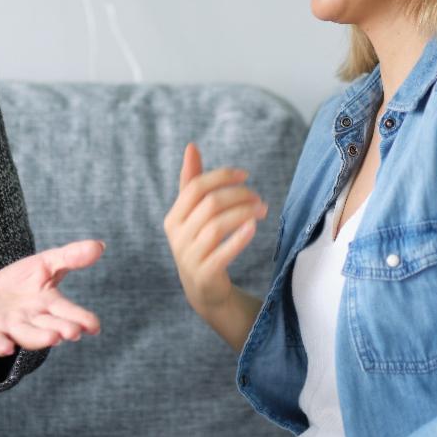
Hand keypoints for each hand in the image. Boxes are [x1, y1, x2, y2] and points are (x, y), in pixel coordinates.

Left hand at [0, 240, 104, 356]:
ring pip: (27, 334)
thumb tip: (100, 245)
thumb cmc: (22, 282)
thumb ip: (70, 257)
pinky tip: (7, 348)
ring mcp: (11, 326)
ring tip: (53, 338)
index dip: (83, 319)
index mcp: (50, 304)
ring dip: (39, 338)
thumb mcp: (45, 264)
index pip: (69, 312)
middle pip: (50, 325)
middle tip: (73, 332)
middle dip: (62, 329)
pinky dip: (0, 344)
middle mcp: (33, 319)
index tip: (94, 327)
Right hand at [163, 143, 268, 315]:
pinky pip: (223, 252)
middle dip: (238, 195)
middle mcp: (177, 236)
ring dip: (244, 213)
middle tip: (259, 198)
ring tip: (263, 210)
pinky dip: (240, 238)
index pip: (195, 187)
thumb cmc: (201, 243)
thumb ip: (192, 181)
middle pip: (209, 204)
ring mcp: (189, 256)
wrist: (203, 289)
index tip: (245, 175)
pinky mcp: (205, 274)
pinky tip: (254, 226)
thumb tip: (191, 147)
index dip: (221, 176)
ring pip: (217, 225)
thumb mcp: (193, 214)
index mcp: (173, 217)